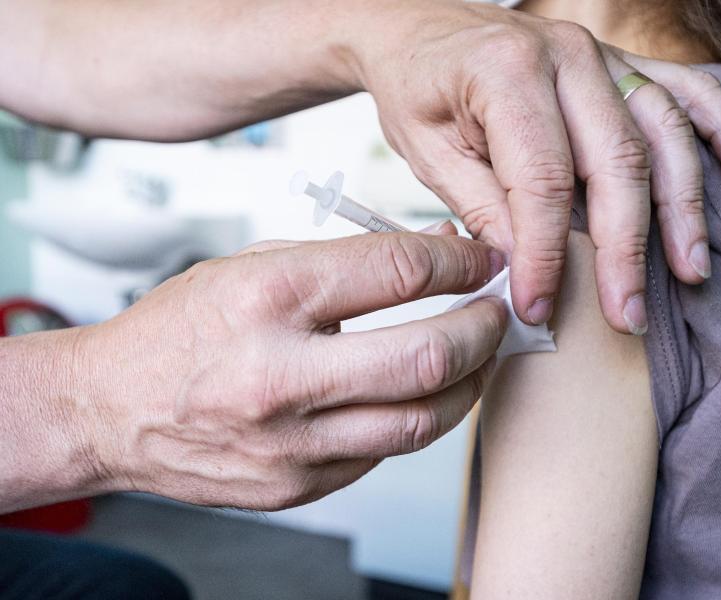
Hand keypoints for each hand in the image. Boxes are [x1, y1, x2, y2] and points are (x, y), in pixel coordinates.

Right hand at [72, 231, 505, 509]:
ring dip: (469, 382)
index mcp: (268, 298)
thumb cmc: (179, 331)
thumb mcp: (251, 267)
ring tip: (477, 355)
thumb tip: (429, 255)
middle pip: (428, 354)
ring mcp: (291, 443)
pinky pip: (385, 452)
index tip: (482, 261)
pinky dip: (417, 417)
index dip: (459, 262)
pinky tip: (419, 393)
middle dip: (485, 327)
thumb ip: (343, 262)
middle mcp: (281, 375)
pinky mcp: (297, 486)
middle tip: (498, 312)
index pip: (398, 273)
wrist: (111, 409)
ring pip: (423, 419)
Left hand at [352, 0, 720, 332]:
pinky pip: (687, 94)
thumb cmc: (418, 89)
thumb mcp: (429, 152)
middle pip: (617, 161)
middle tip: (628, 314)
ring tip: (691, 269)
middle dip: (624, 249)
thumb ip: (482, 207)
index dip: (545, 254)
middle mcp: (567, 57)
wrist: (420, 29)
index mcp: (507, 73)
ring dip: (683, 207)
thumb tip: (526, 268)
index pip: (543, 180)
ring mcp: (602, 57)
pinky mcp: (619, 65)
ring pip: (663, 133)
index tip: (539, 306)